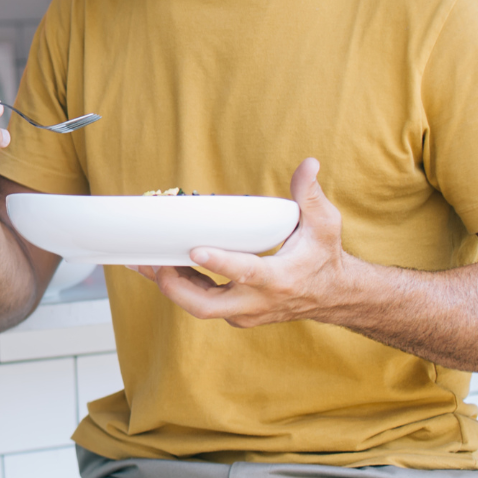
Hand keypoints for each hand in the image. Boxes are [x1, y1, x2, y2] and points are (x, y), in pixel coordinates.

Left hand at [136, 158, 358, 328]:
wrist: (333, 296)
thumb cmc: (324, 257)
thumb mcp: (325, 224)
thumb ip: (310, 194)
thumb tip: (308, 163)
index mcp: (278, 279)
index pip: (245, 273)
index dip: (219, 262)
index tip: (196, 249)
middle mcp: (256, 302)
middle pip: (206, 306)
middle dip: (174, 285)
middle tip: (153, 261)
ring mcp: (243, 312)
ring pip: (197, 306)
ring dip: (170, 284)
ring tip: (143, 261)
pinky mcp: (234, 314)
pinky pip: (201, 303)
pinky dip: (181, 286)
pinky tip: (161, 266)